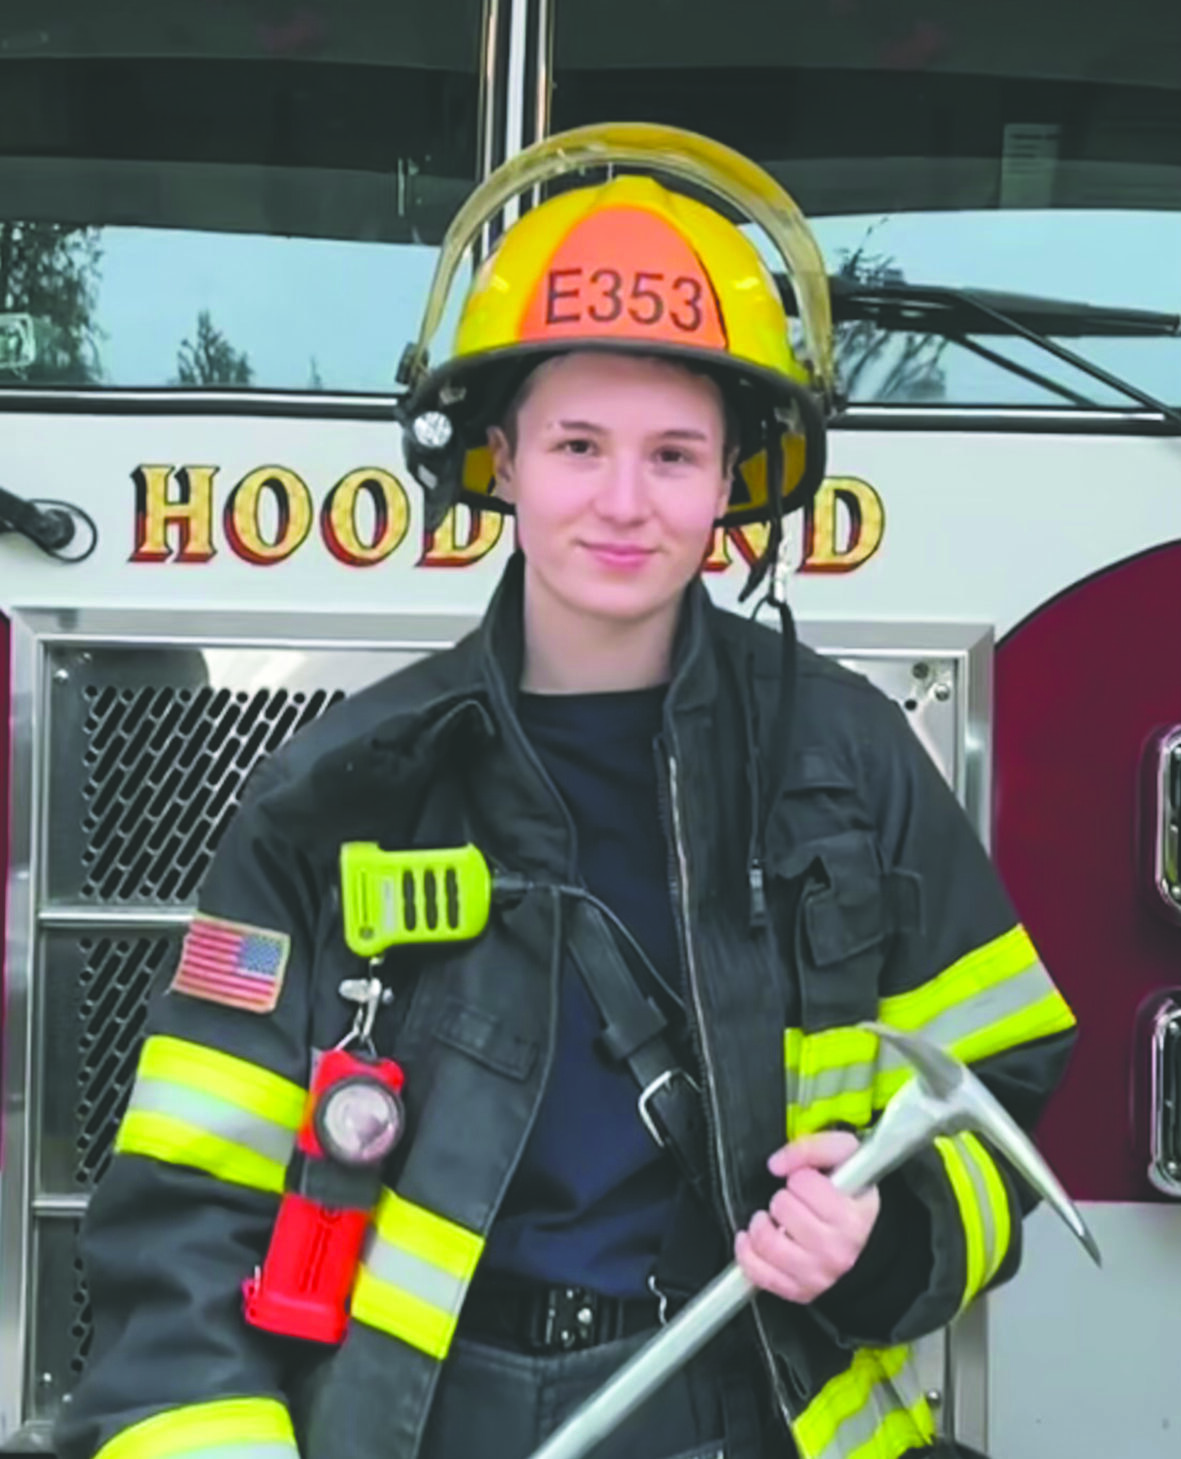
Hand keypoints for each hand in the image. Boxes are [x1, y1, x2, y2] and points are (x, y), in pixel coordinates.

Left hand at [734, 1131, 879, 1303]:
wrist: (867, 1246)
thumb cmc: (853, 1200)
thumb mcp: (846, 1160)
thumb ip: (813, 1148)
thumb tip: (777, 1164)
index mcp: (851, 1218)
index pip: (803, 1183)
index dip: (801, 1177)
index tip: (809, 1184)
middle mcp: (836, 1251)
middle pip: (782, 1208)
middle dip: (783, 1199)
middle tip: (794, 1203)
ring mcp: (816, 1275)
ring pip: (765, 1240)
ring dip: (762, 1223)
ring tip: (772, 1219)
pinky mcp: (798, 1291)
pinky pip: (757, 1272)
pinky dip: (746, 1252)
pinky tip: (752, 1238)